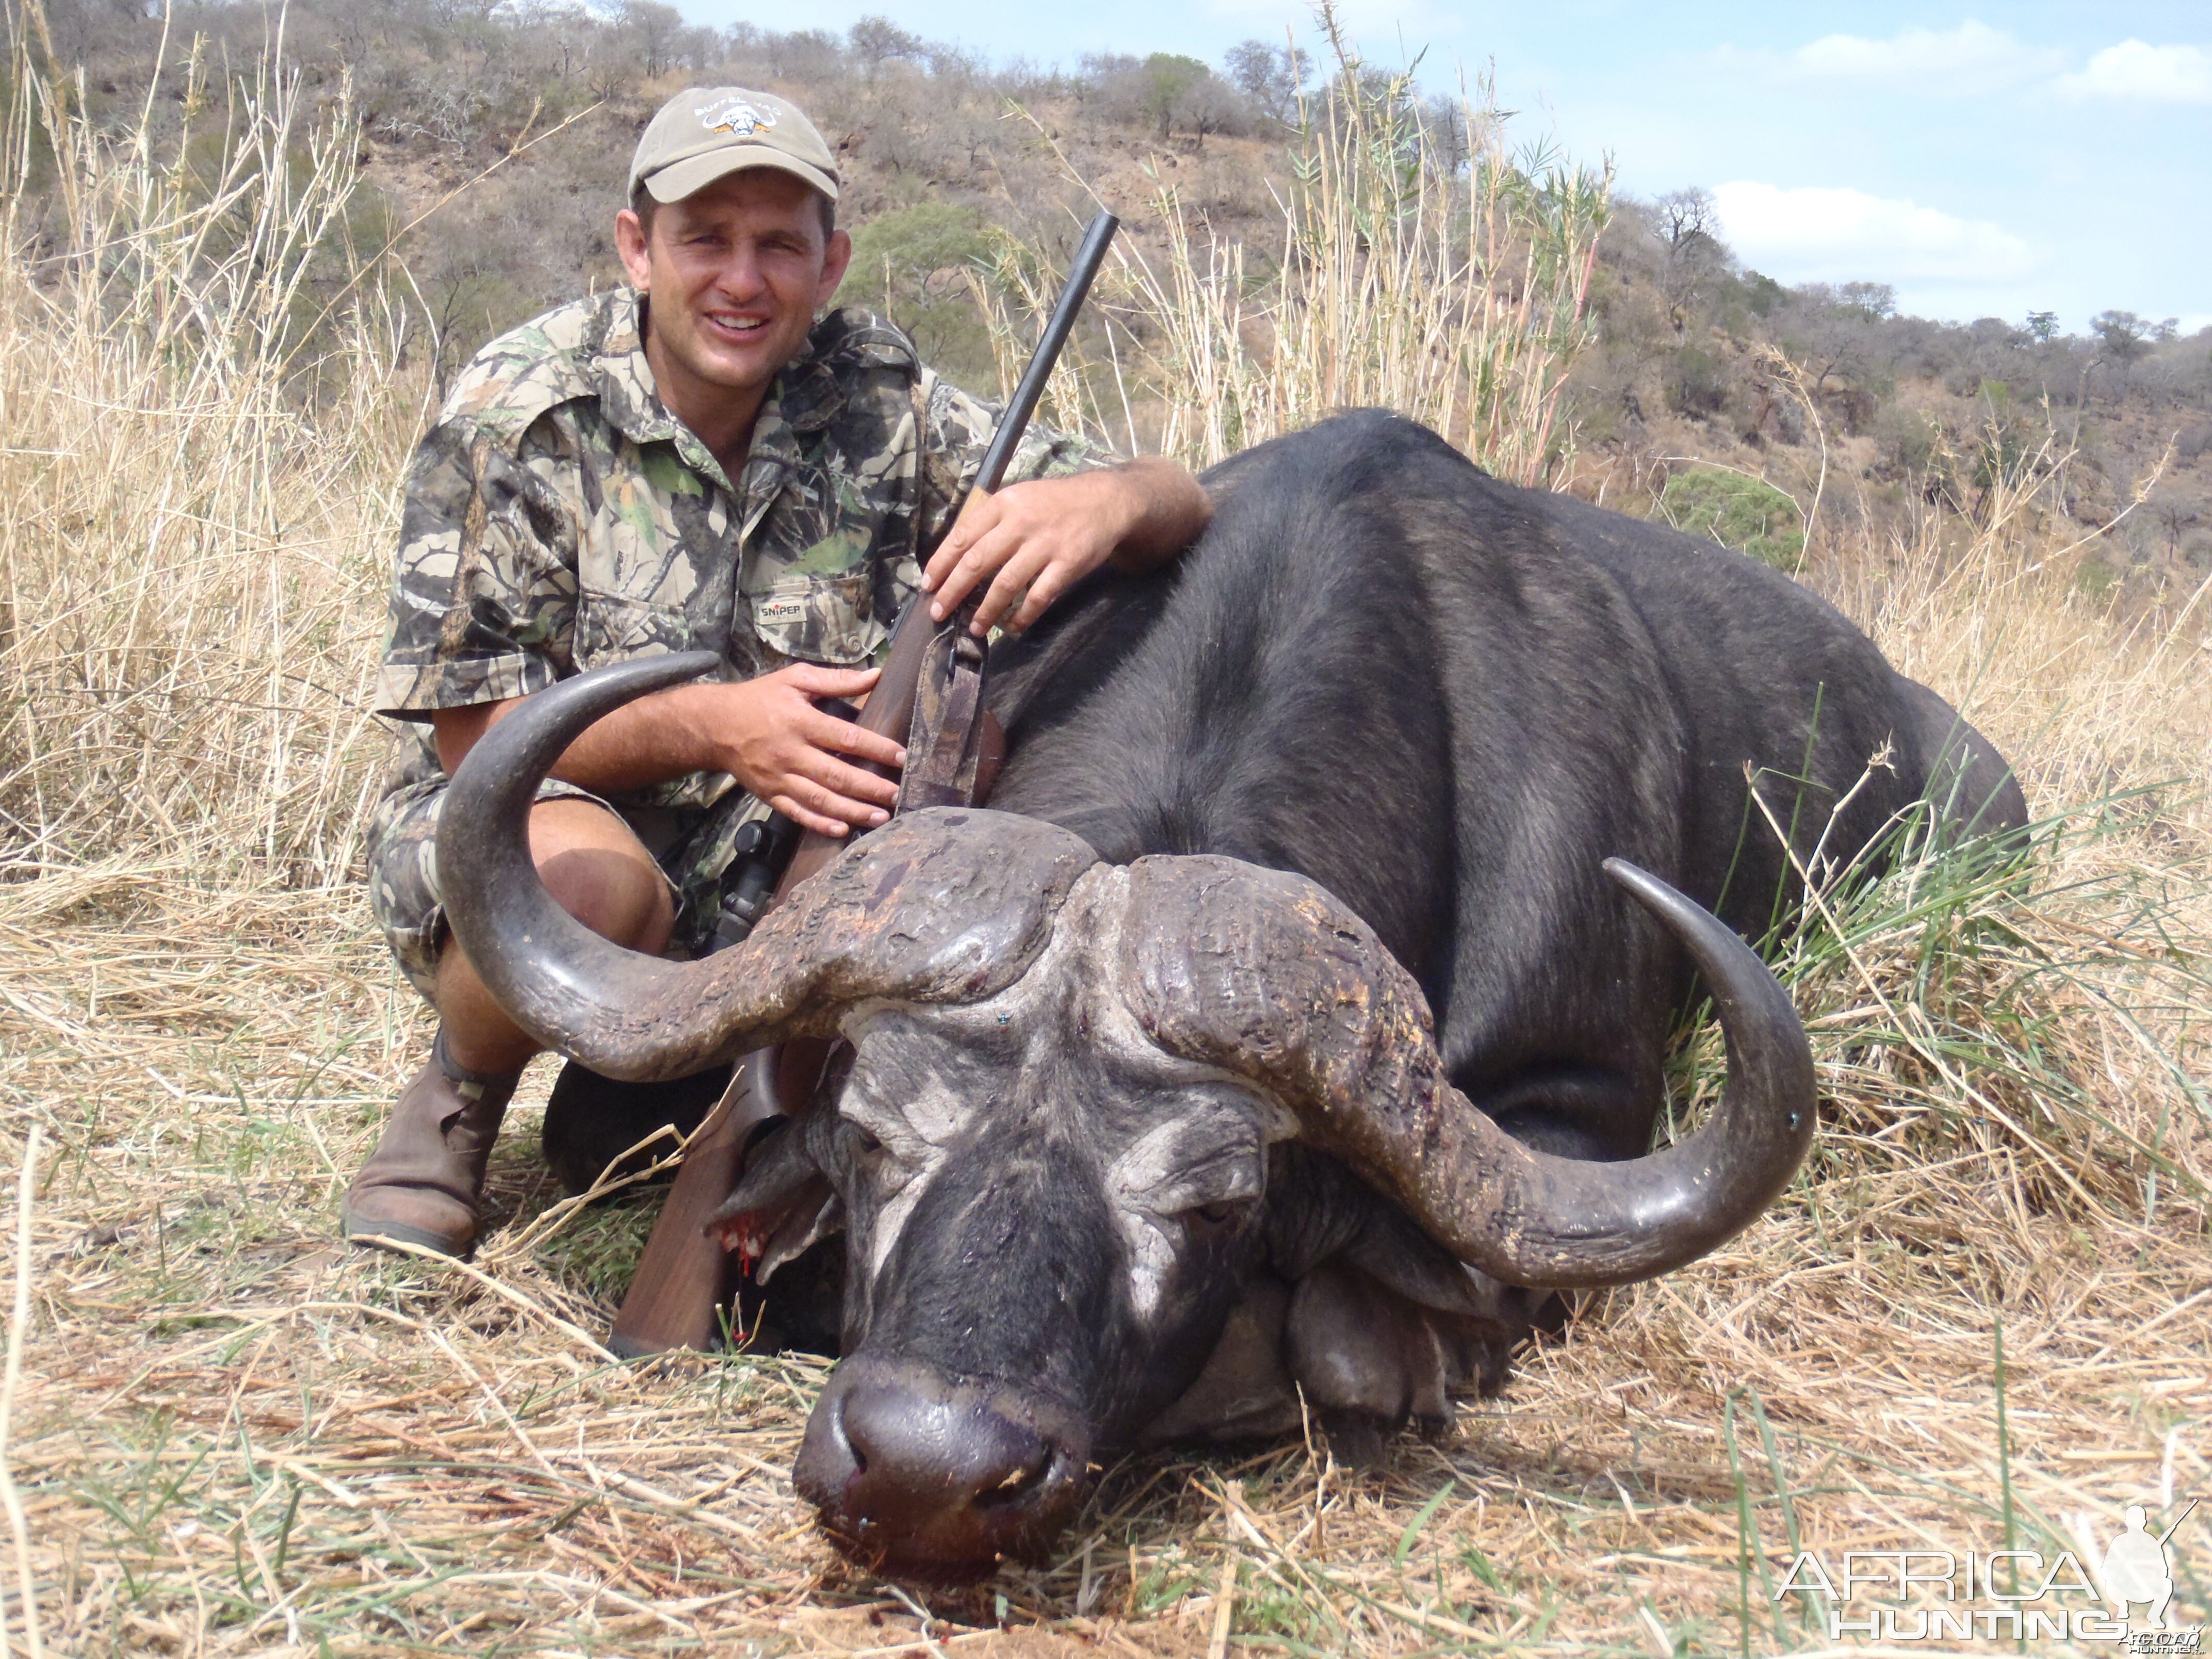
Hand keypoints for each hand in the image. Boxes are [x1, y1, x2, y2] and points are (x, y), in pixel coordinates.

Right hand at [710, 663, 905, 836]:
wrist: (714, 725)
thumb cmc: (760, 698)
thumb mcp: (796, 679)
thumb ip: (837, 679)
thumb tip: (876, 675)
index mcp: (800, 721)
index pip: (846, 738)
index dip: (876, 748)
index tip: (901, 757)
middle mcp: (791, 752)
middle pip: (837, 774)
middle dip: (870, 787)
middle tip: (897, 794)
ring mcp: (779, 777)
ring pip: (820, 799)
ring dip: (852, 811)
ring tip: (881, 817)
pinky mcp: (769, 795)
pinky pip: (797, 813)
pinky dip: (819, 824)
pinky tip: (842, 829)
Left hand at [923, 470, 1138, 635]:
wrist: (1104, 501)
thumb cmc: (1053, 503)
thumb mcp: (1018, 499)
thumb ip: (991, 523)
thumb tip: (957, 556)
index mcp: (1003, 505)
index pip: (962, 536)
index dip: (941, 563)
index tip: (928, 585)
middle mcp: (1020, 523)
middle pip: (977, 562)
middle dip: (953, 591)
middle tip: (939, 612)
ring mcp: (1044, 545)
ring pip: (1005, 584)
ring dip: (986, 610)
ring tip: (974, 628)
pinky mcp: (1067, 564)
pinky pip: (1039, 597)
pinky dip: (1023, 616)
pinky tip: (1013, 627)